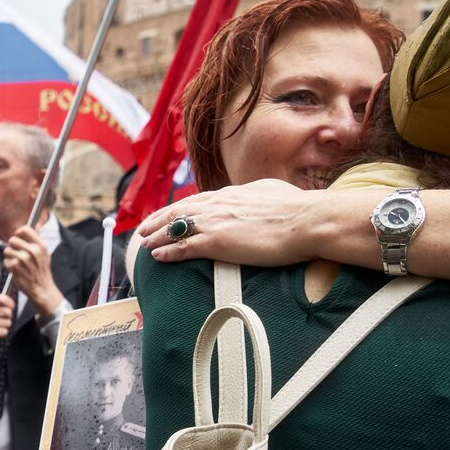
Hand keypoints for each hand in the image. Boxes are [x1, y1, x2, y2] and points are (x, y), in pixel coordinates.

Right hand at [0, 294, 14, 364]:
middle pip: (7, 311)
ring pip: (7, 322)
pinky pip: (4, 331)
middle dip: (8, 318)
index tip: (12, 307)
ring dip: (5, 327)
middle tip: (1, 321)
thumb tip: (12, 303)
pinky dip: (3, 333)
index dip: (10, 303)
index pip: (2, 298)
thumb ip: (2, 304)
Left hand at [3, 225, 63, 315]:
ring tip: (17, 263)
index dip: (18, 233)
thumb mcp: (45, 254)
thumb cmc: (42, 271)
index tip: (18, 237)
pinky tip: (16, 270)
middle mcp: (32, 251)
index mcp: (40, 246)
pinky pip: (5, 261)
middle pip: (12, 239)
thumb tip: (38, 224)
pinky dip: (9, 266)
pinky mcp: (15, 267)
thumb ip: (38, 239)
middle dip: (12, 246)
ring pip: (7, 251)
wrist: (42, 289)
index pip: (25, 230)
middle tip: (16, 253)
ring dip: (9, 257)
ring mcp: (23, 259)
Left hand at [135, 179, 322, 264]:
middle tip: (143, 228)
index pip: (197, 200)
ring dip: (156, 236)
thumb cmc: (299, 210)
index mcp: (232, 193)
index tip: (167, 213)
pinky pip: (183, 247)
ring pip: (176, 228)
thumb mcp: (273, 193)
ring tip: (143, 243)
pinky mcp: (217, 242)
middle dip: (158, 220)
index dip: (179, 208)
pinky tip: (157, 256)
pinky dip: (167, 251)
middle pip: (179, 211)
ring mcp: (215, 223)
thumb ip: (257, 196)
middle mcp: (218, 204)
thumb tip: (258, 197)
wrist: (307, 221)